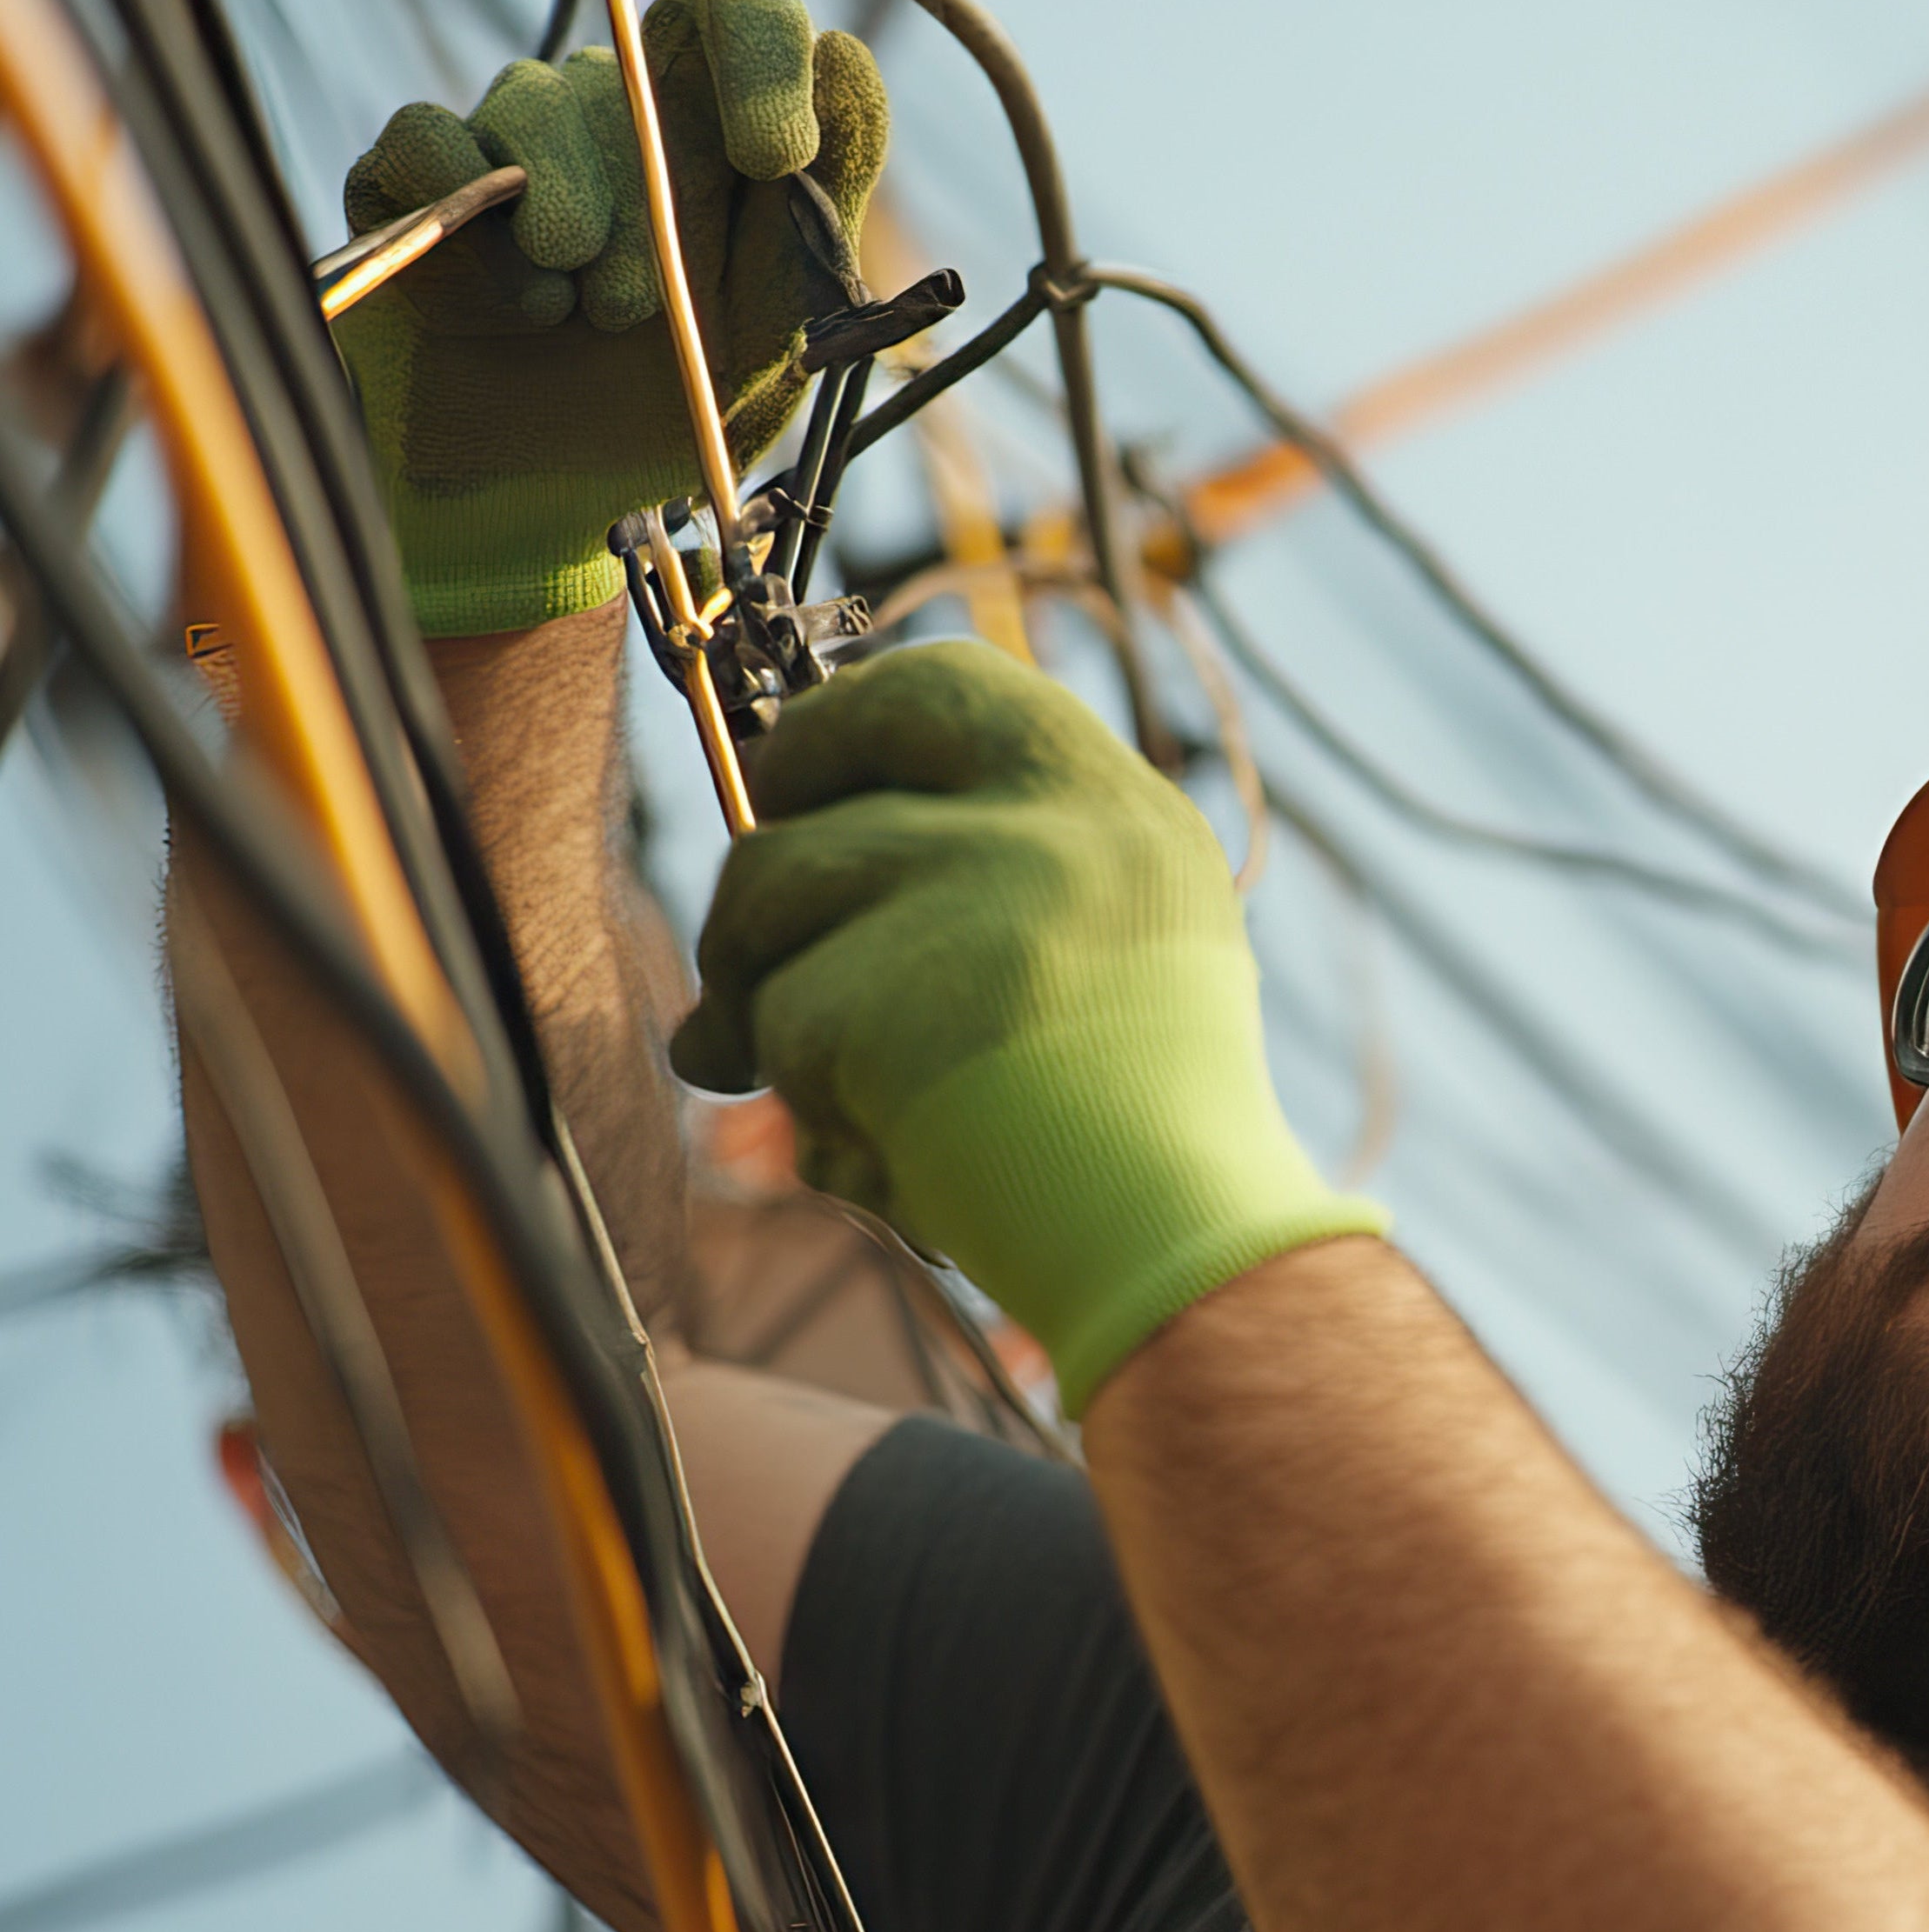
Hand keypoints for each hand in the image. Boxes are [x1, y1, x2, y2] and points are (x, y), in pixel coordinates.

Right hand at [336, 0, 885, 635]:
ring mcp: (511, 151)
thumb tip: (846, 59)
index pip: (731, 17)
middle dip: (647, 193)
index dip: (757, 52)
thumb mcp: (782, 329)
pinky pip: (427, 139)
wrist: (559, 515)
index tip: (772, 154)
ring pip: (534, 97)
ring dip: (565, 207)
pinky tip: (512, 307)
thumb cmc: (678, 415)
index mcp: (711, 142)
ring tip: (577, 314)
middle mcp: (614, 125)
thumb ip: (824, 202)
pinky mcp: (415, 189)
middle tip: (637, 306)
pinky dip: (465, 220)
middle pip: (628, 66)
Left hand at [669, 644, 1385, 1411]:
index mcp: (1121, 810)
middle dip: (758, 852)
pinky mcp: (882, 987)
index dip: (843, 731)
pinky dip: (806, 1099)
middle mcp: (1050, 821)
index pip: (944, 686)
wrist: (1178, 1244)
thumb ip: (980, 893)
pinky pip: (769, 1021)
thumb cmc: (1142, 1141)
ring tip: (847, 1097)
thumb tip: (777, 888)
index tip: (805, 791)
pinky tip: (887, 1154)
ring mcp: (965, 893)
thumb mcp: (1109, 963)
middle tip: (747, 939)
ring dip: (767, 999)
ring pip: (767, 892)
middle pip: (821, 774)